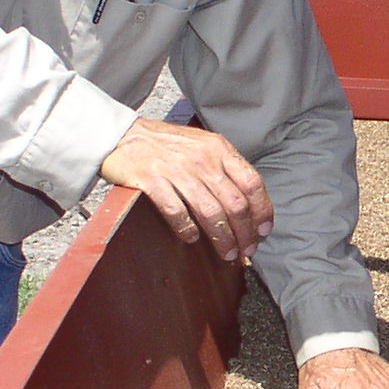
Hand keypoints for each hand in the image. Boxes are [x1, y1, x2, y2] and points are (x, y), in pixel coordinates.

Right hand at [99, 118, 274, 261]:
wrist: (124, 135)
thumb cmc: (167, 144)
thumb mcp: (203, 145)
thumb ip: (225, 167)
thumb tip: (248, 203)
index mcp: (219, 148)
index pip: (251, 182)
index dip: (262, 210)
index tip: (264, 230)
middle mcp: (202, 159)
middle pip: (234, 203)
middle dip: (245, 233)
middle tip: (248, 250)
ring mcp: (177, 170)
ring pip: (211, 213)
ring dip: (223, 239)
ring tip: (227, 253)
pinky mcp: (153, 181)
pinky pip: (178, 213)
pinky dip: (188, 230)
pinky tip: (191, 238)